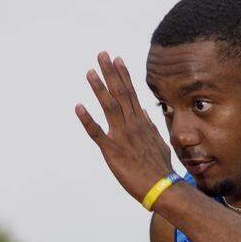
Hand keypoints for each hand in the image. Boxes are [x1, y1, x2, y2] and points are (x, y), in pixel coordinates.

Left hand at [75, 51, 172, 201]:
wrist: (162, 187)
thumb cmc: (161, 169)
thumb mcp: (159, 143)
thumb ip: (150, 128)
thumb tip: (144, 116)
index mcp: (141, 122)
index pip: (131, 93)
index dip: (123, 75)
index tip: (117, 60)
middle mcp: (132, 124)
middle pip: (120, 93)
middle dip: (110, 72)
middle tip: (101, 54)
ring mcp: (121, 136)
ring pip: (109, 107)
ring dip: (99, 88)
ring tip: (90, 72)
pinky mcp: (112, 150)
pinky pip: (97, 133)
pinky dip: (87, 120)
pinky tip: (78, 107)